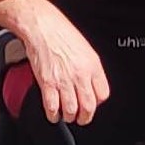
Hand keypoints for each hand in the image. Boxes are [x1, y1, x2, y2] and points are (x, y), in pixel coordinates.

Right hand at [10, 3, 108, 124]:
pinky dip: (53, 115)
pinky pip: (52, 107)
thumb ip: (89, 67)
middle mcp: (80, 74)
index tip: (91, 104)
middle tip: (81, 118)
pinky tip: (53, 114)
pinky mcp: (47, 83)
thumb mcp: (84, 48)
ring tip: (66, 116)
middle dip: (85, 117)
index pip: (102, 94)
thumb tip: (90, 83)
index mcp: (92, 65)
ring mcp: (64, 80)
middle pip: (88, 107)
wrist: (42, 26)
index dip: (97, 103)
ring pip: (71, 110)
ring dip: (69, 117)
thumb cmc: (61, 32)